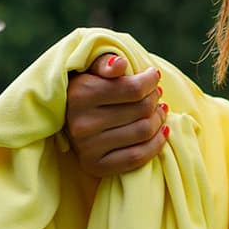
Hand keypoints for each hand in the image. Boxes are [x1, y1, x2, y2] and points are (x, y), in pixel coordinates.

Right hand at [64, 52, 166, 174]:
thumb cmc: (87, 88)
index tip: (154, 76)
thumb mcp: (91, 69)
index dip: (150, 81)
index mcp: (80, 94)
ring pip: (142, 132)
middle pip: (141, 110)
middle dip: (155, 99)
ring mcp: (87, 148)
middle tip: (156, 94)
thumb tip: (121, 64)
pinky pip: (137, 157)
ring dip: (159, 120)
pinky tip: (161, 131)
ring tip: (159, 110)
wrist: (67, 120)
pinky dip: (156, 144)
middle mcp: (81, 123)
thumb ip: (106, 62)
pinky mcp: (95, 166)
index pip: (133, 89)